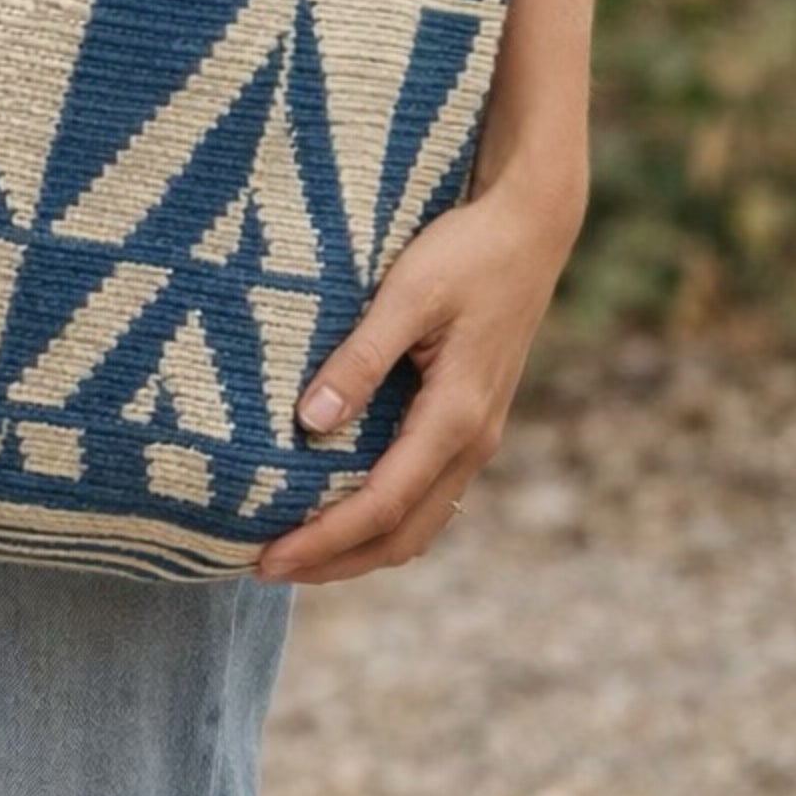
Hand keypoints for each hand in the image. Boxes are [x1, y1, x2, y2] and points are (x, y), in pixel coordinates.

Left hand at [251, 174, 584, 584]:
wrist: (530, 229)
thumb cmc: (466, 252)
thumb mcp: (408, 293)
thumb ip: (361, 358)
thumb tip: (309, 424)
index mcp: (456, 417)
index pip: (381, 506)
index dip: (323, 541)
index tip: (267, 558)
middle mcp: (472, 441)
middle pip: (401, 535)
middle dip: (335, 562)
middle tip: (265, 566)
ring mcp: (476, 436)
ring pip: (418, 522)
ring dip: (360, 547)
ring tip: (297, 547)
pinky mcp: (470, 421)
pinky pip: (426, 493)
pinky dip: (384, 517)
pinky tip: (341, 501)